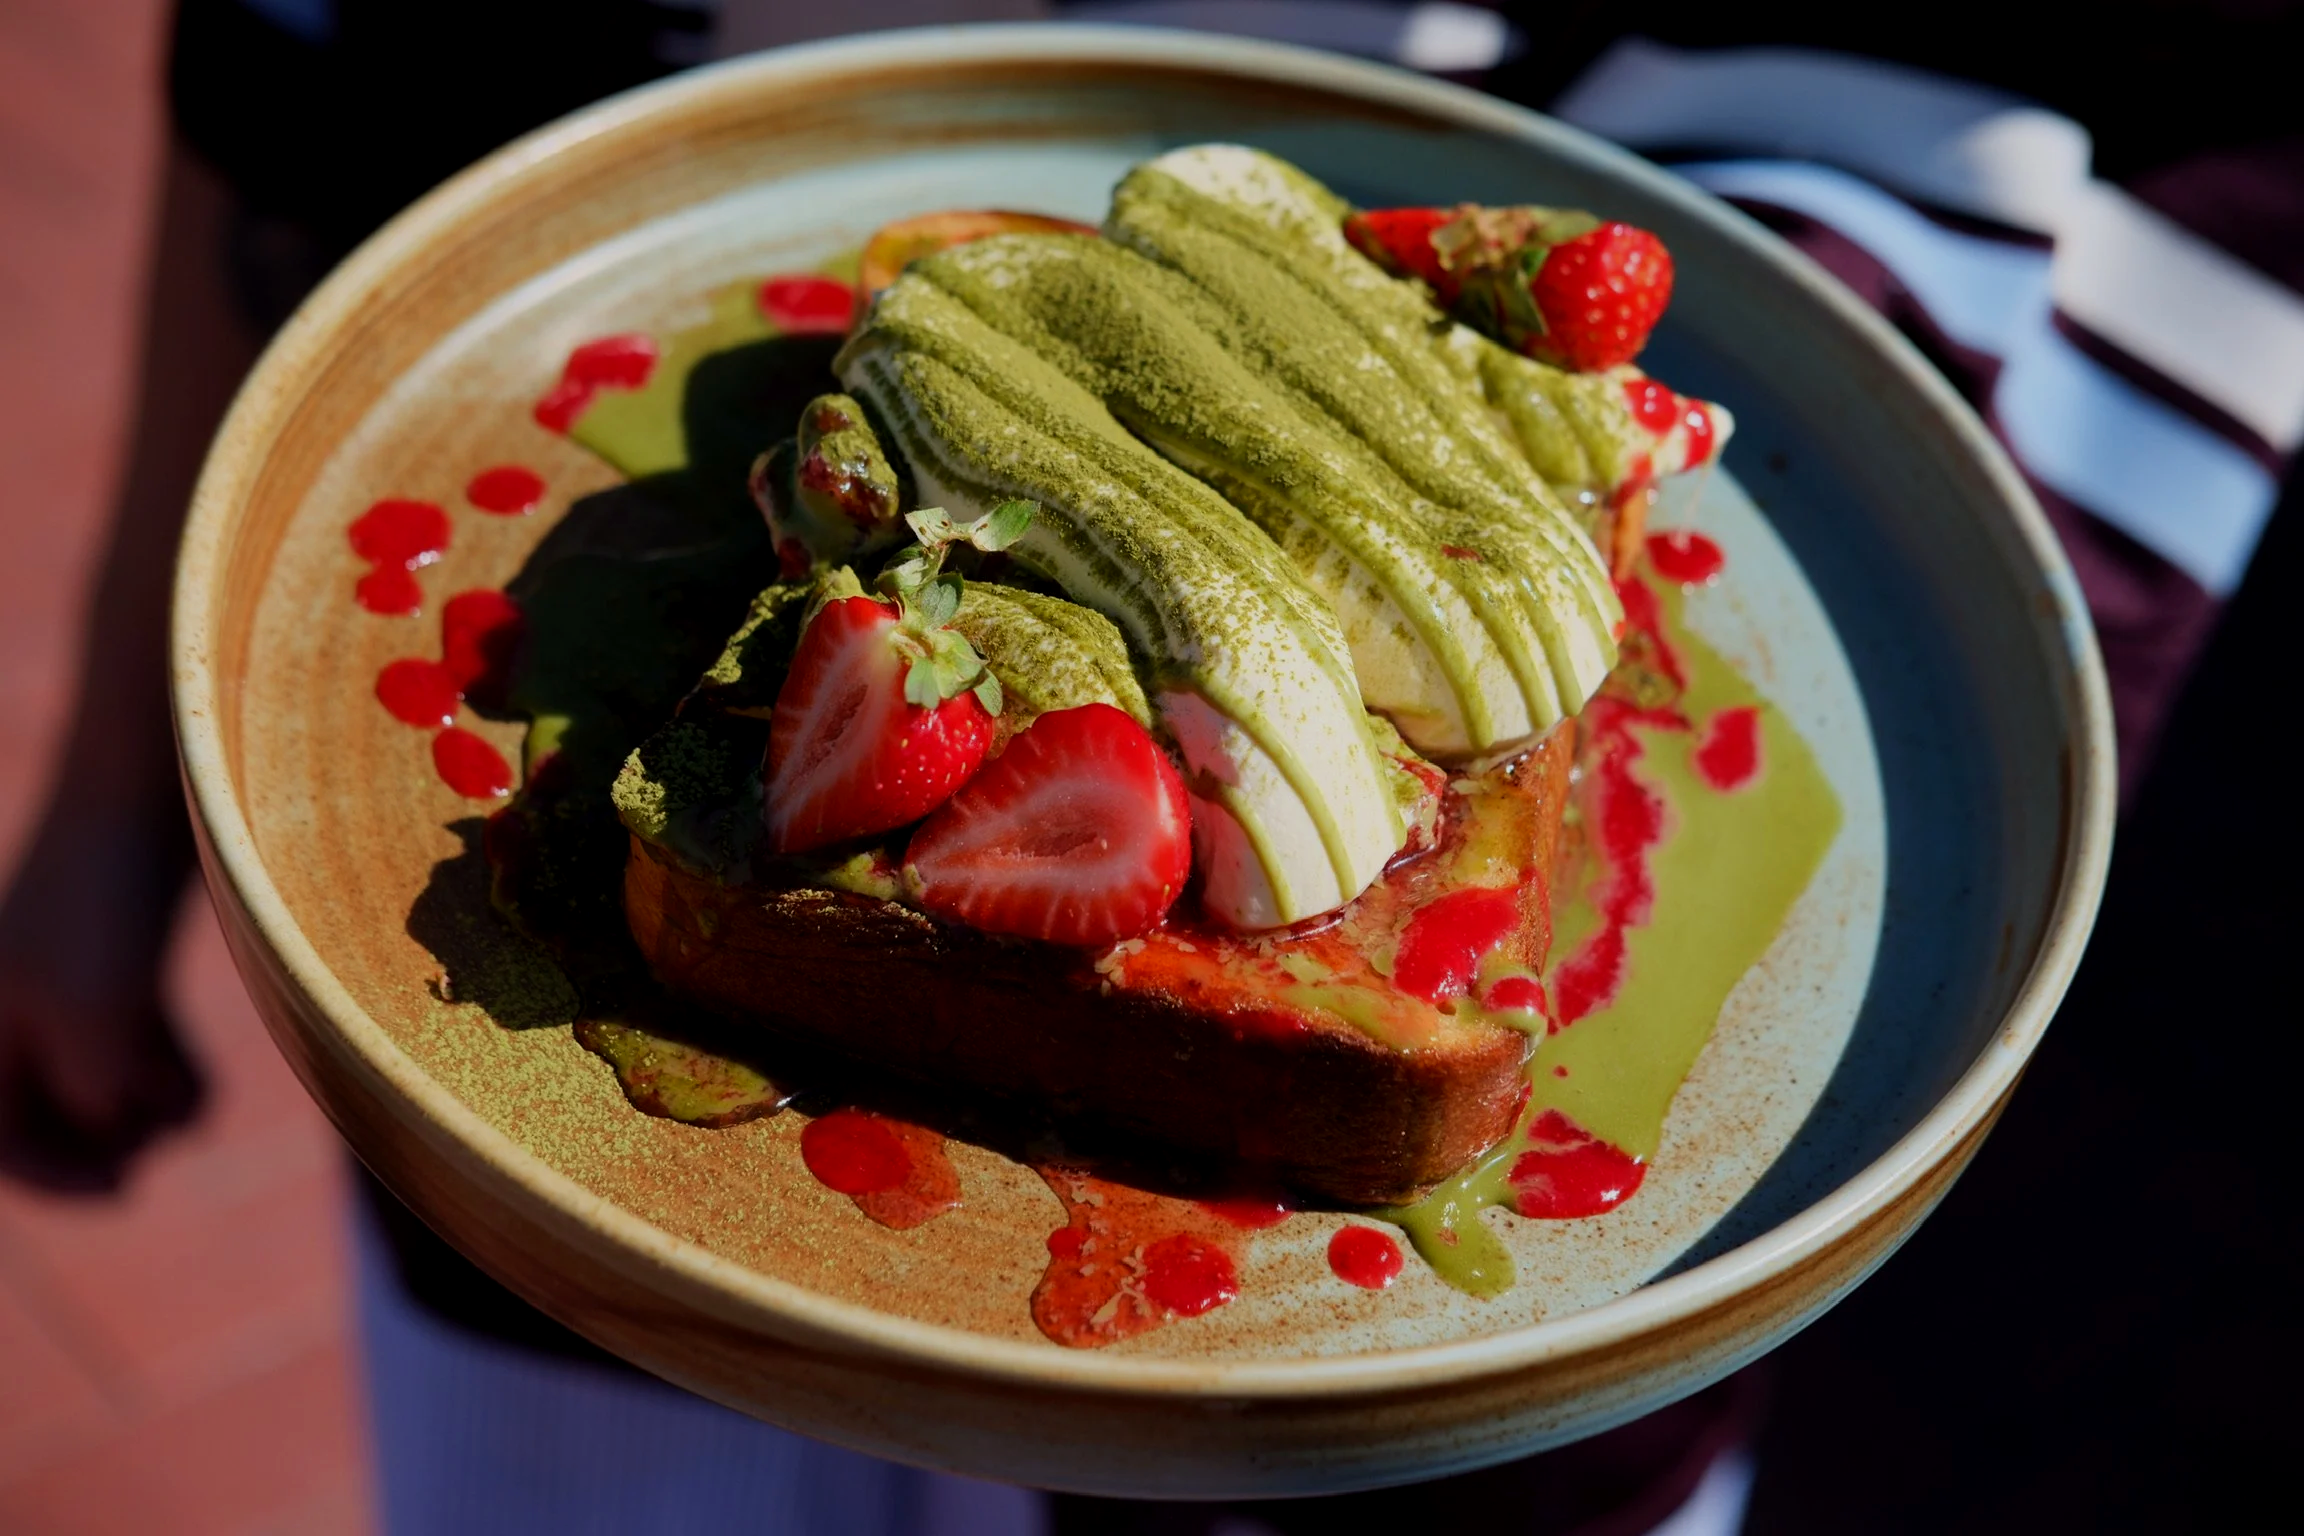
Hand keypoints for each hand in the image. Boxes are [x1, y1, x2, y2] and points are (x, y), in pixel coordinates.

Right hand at [0, 811, 202, 1190]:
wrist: (150, 793)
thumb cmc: (109, 903)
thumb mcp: (95, 1015)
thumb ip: (97, 1091)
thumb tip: (123, 1125)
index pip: (1, 1140)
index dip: (59, 1177)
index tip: (127, 1189)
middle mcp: (12, 1006)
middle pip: (53, 1114)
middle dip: (108, 1136)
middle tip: (159, 1145)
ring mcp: (67, 982)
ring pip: (100, 1079)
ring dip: (146, 1106)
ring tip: (191, 1101)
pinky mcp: (119, 958)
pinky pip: (130, 1041)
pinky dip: (161, 1067)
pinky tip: (198, 1081)